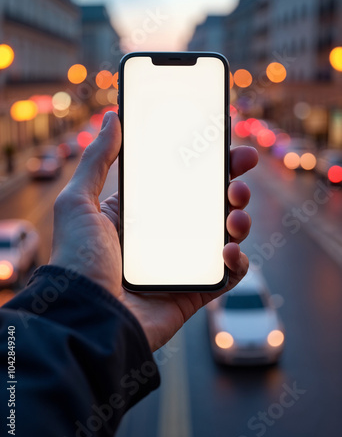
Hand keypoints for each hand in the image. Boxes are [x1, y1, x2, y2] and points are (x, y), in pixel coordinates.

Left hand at [50, 111, 257, 350]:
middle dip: (232, 182)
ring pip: (224, 235)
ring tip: (236, 213)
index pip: (181, 180)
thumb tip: (112, 118)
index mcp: (140, 212)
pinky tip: (230, 252)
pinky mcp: (192, 292)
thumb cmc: (78, 260)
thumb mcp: (78, 202)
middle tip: (242, 165)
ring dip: (240, 218)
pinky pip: (226, 276)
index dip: (205, 161)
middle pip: (209, 203)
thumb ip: (96, 159)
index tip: (225, 142)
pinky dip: (237, 262)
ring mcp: (180, 263)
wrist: (85, 318)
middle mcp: (163, 235)